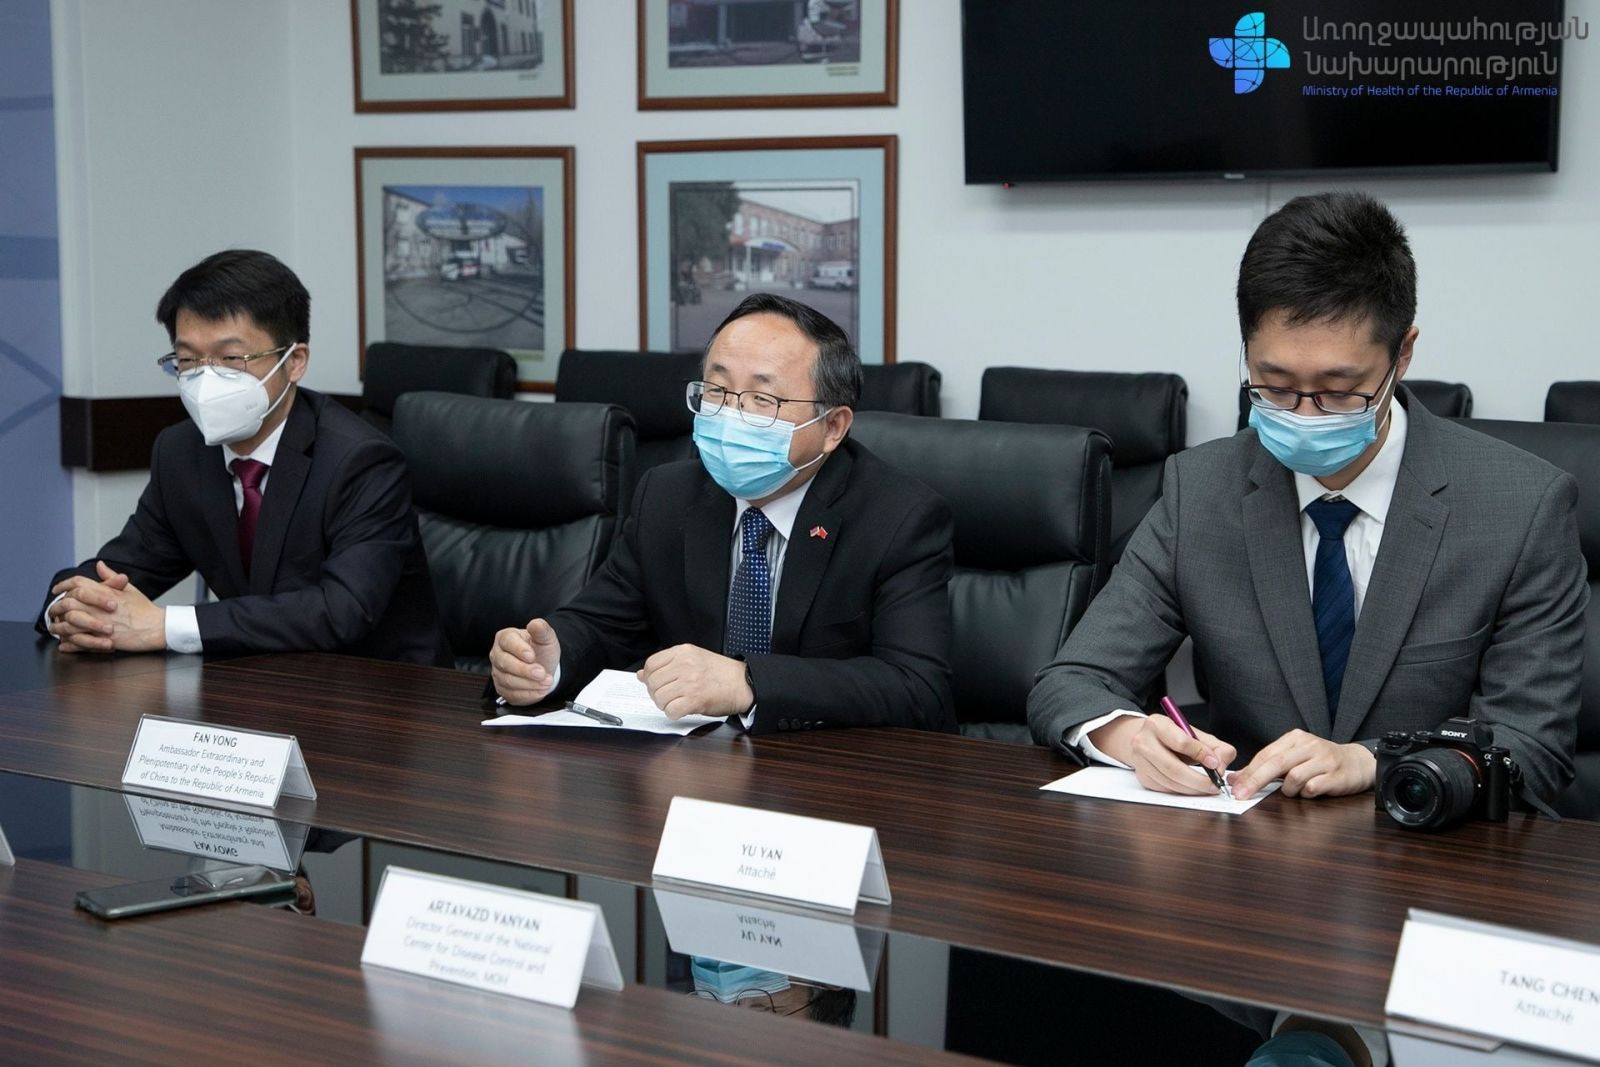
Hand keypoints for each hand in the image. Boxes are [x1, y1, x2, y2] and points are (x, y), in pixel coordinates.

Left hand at [49, 562, 162, 652]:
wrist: (158, 628)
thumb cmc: (145, 610)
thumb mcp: (129, 589)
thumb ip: (111, 578)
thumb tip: (100, 565)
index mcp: (106, 592)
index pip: (78, 583)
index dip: (64, 585)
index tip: (57, 590)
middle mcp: (99, 607)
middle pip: (67, 603)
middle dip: (56, 607)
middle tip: (54, 610)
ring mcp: (99, 624)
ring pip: (68, 624)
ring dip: (59, 627)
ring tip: (56, 629)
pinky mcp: (102, 640)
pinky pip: (78, 642)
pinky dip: (69, 644)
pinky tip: (65, 644)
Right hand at [488, 618, 560, 704]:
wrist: (543, 667)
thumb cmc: (541, 650)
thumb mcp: (546, 638)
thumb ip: (541, 630)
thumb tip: (535, 624)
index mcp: (505, 638)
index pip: (507, 642)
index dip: (519, 649)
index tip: (531, 656)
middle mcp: (498, 655)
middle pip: (505, 663)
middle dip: (525, 670)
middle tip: (542, 673)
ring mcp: (498, 673)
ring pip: (508, 680)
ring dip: (529, 684)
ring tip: (546, 682)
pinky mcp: (502, 689)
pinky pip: (511, 694)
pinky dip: (528, 694)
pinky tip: (540, 691)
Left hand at [637, 645, 752, 719]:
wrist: (743, 683)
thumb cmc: (720, 672)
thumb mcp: (693, 658)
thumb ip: (667, 665)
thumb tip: (641, 675)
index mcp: (683, 652)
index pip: (651, 664)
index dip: (649, 677)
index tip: (657, 683)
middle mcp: (684, 665)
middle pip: (653, 683)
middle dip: (656, 693)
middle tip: (668, 696)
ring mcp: (690, 682)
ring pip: (659, 698)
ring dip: (665, 705)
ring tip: (676, 702)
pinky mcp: (695, 700)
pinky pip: (671, 711)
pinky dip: (673, 714)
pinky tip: (682, 709)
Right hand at [1089, 714, 1237, 796]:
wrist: (1148, 739)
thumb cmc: (1175, 736)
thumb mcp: (1196, 734)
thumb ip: (1215, 747)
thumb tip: (1219, 766)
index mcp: (1157, 724)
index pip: (1180, 742)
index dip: (1201, 754)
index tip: (1215, 764)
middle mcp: (1143, 741)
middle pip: (1172, 767)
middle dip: (1198, 780)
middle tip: (1214, 785)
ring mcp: (1140, 760)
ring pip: (1169, 781)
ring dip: (1192, 789)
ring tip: (1206, 788)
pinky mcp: (1142, 776)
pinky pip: (1165, 789)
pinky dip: (1182, 791)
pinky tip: (1192, 787)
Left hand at [1229, 729, 1375, 799]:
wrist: (1358, 762)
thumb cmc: (1320, 761)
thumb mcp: (1294, 756)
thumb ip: (1267, 766)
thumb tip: (1236, 779)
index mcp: (1295, 738)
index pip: (1266, 754)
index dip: (1248, 771)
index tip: (1234, 786)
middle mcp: (1309, 746)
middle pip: (1276, 764)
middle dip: (1255, 781)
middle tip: (1241, 795)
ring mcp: (1324, 760)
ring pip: (1294, 777)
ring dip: (1288, 790)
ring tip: (1294, 791)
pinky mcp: (1336, 776)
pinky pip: (1312, 788)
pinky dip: (1306, 794)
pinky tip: (1310, 792)